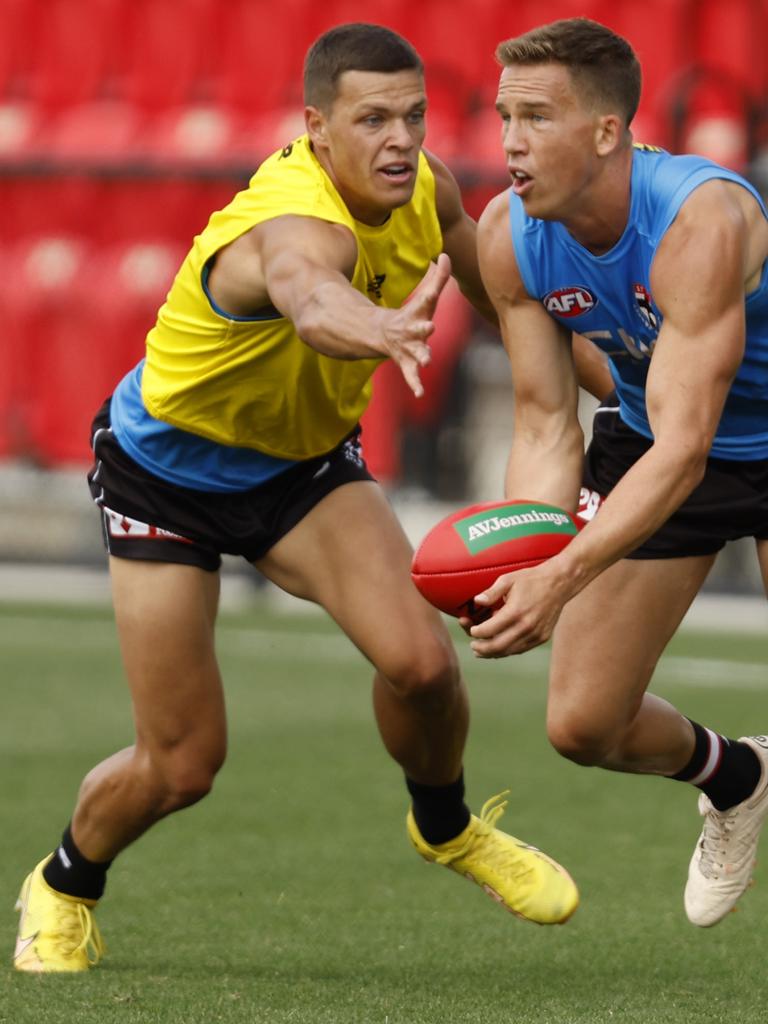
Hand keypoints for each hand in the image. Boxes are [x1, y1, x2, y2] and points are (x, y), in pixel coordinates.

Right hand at [383, 253, 451, 396]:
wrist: (384, 334)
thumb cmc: (413, 315)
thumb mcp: (425, 298)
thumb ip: (438, 279)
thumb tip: (447, 255)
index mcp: (418, 313)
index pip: (427, 299)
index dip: (433, 289)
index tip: (440, 276)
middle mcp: (413, 330)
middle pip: (420, 328)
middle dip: (425, 328)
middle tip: (430, 327)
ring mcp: (409, 348)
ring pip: (415, 353)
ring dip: (421, 357)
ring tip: (427, 362)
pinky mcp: (407, 363)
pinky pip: (411, 376)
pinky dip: (415, 385)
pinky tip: (420, 394)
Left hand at [468, 563, 569, 657]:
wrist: (559, 584)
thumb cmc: (531, 579)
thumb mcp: (508, 580)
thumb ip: (491, 592)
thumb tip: (477, 601)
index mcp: (516, 611)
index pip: (489, 630)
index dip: (476, 632)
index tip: (471, 629)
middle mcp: (526, 626)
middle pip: (497, 646)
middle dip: (481, 648)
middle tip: (473, 645)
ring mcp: (535, 634)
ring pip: (509, 651)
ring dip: (493, 653)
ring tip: (481, 651)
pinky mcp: (542, 638)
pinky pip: (520, 649)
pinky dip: (507, 650)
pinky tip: (498, 647)